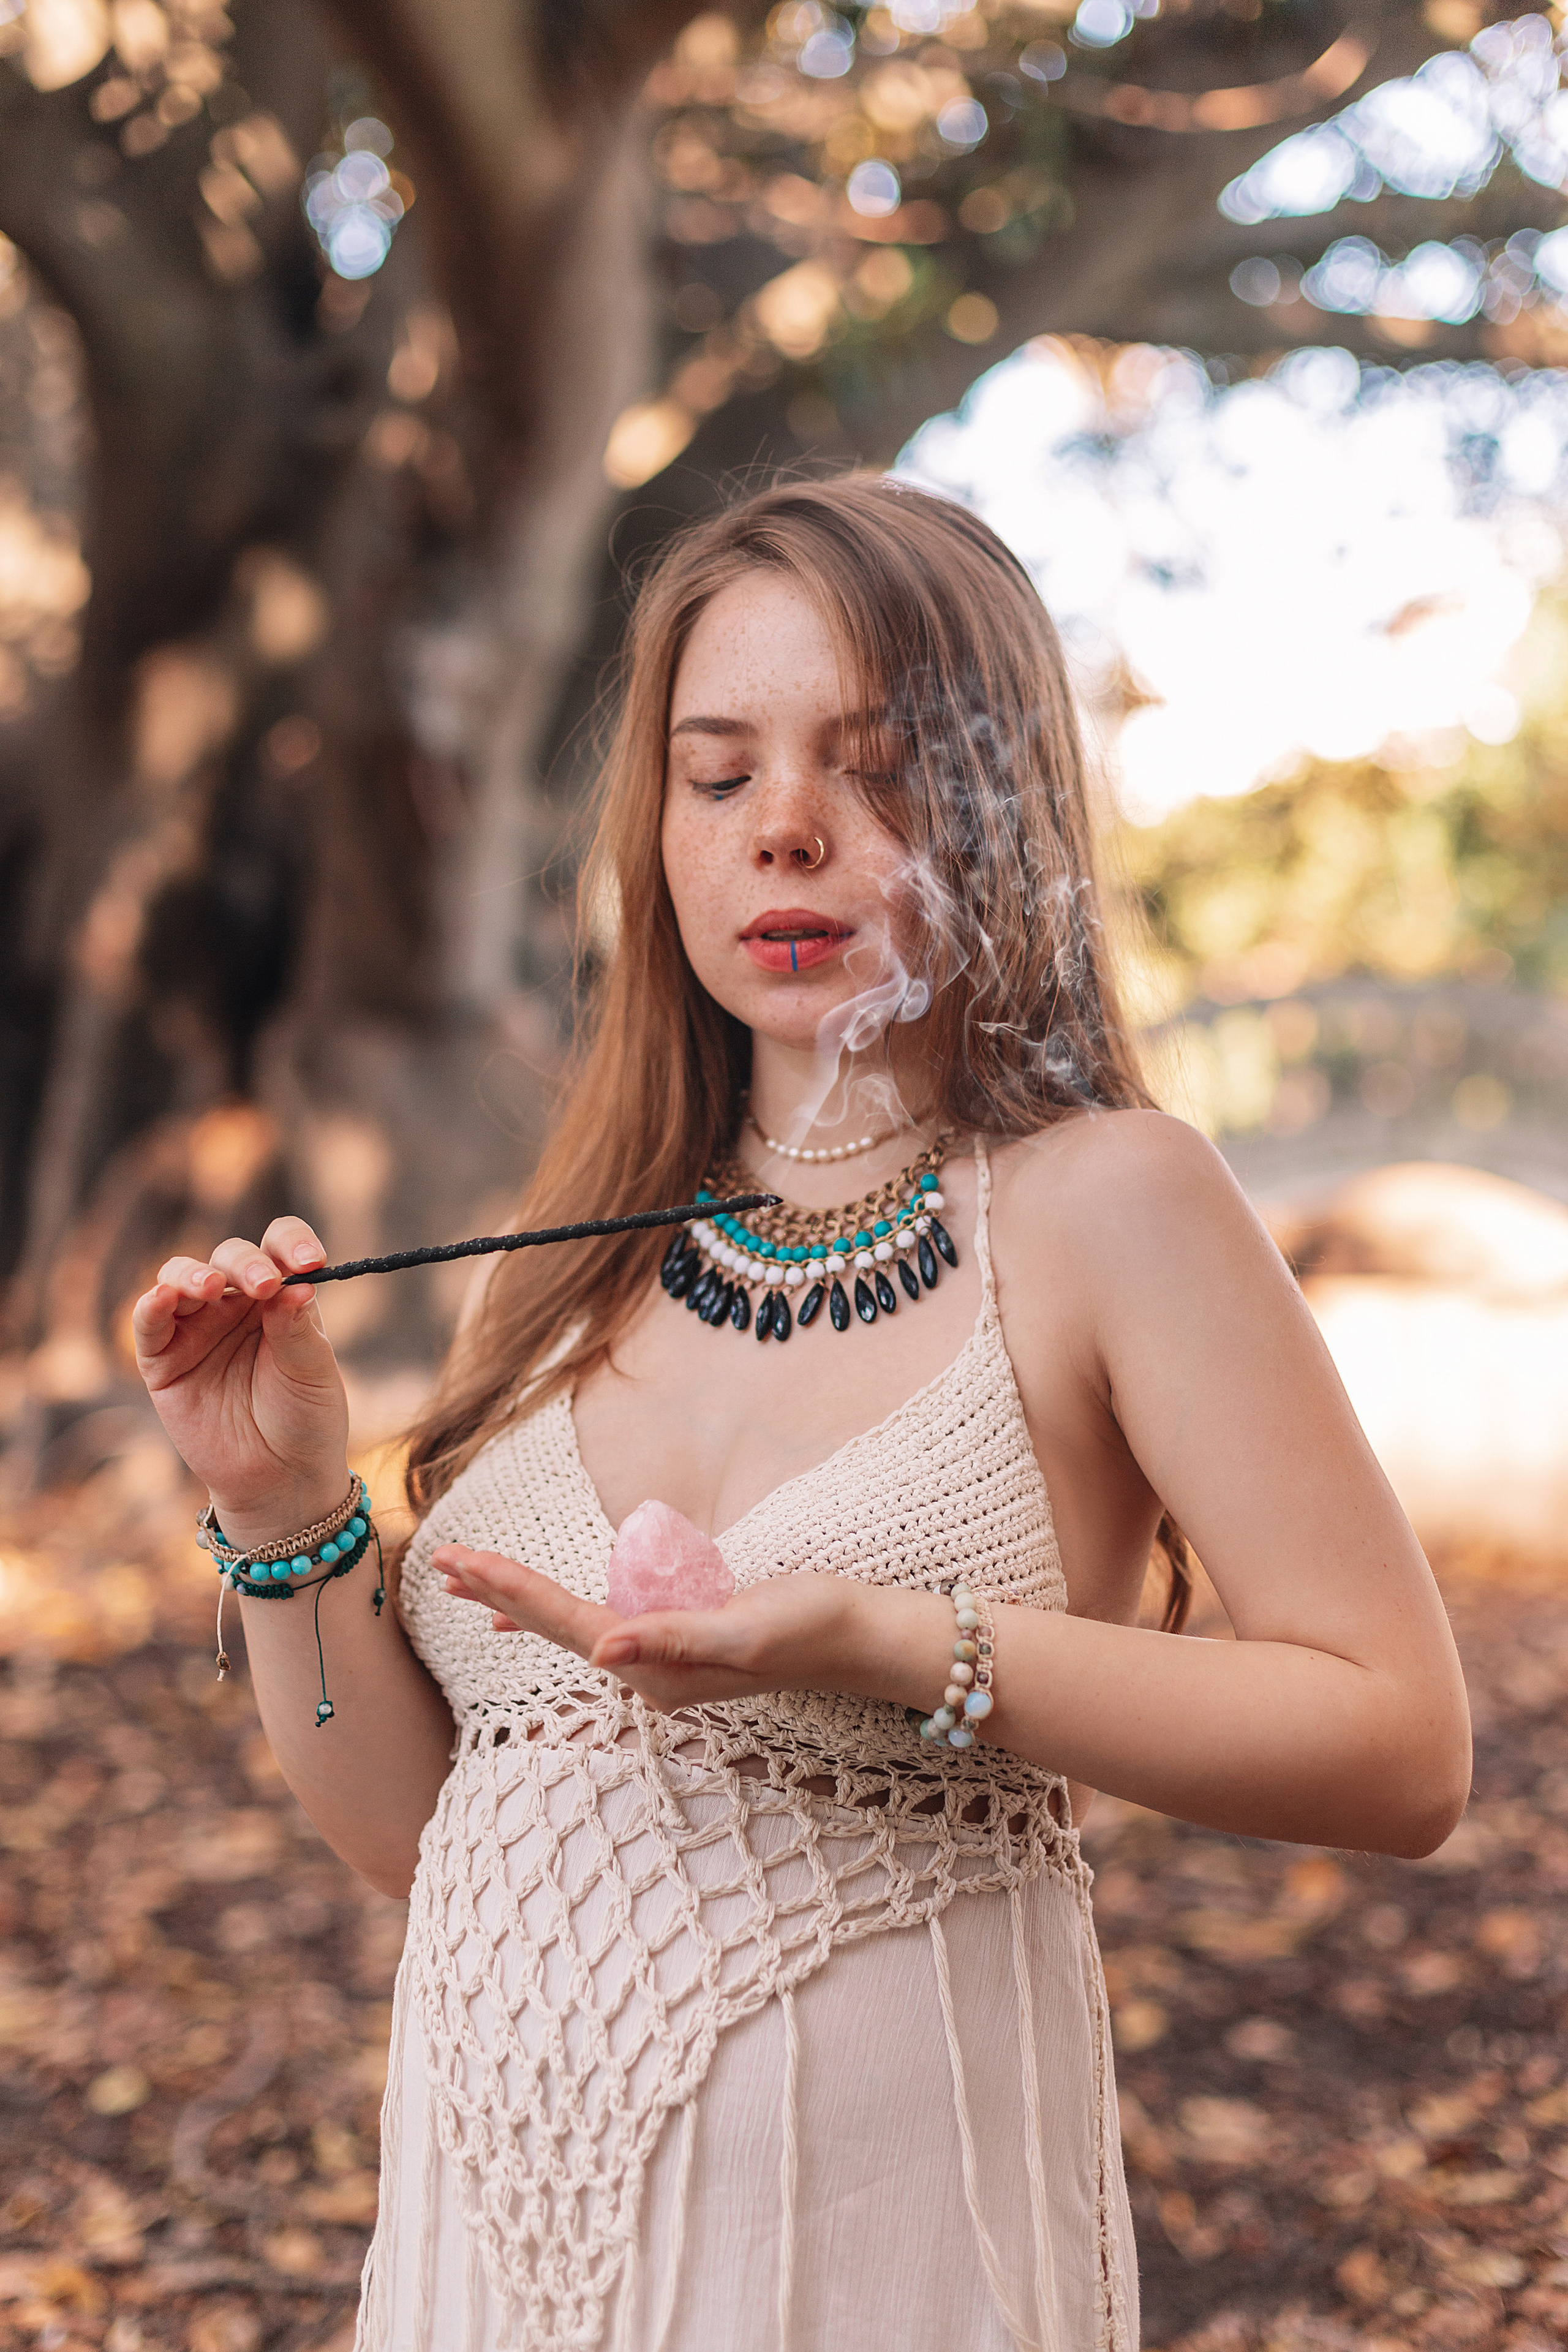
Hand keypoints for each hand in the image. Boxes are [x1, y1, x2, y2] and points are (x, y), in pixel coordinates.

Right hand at [131, 1216, 350, 1543]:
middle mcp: (236, 1304)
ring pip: (181, 1278)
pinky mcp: (163, 1360)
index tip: (312, 1260)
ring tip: (212, 1286)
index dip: (292, 1243)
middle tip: (265, 1284)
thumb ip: (298, 1329)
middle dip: (245, 1264)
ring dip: (193, 1275)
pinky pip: (150, 1323)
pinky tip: (163, 1298)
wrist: (280, 1480)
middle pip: (230, 1258)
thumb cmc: (305, 1420)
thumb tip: (295, 1284)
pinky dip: (152, 1305)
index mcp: (280, 1296)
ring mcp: (197, 1328)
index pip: (280, 1248)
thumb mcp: (312, 1373)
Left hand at [434, 1545, 866, 1712]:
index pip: (567, 1623)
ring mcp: (663, 1661)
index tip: (461, 1562)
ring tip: (469, 1581)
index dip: (511, 1590)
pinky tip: (529, 1619)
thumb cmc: (813, 1625)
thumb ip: (675, 1638)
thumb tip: (600, 1651)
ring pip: (572, 1626)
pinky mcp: (678, 1640)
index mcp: (659, 1669)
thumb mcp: (747, 1628)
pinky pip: (601, 1625)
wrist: (862, 1639)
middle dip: (499, 1593)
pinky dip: (557, 1614)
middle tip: (442, 1563)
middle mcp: (651, 1672)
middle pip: (556, 1627)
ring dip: (520, 1602)